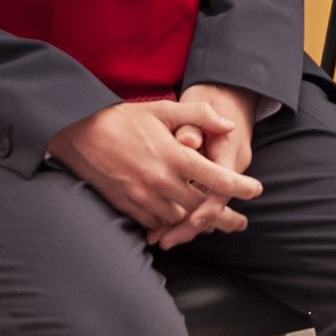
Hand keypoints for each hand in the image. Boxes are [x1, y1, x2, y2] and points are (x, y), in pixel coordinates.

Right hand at [47, 98, 262, 235]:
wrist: (80, 133)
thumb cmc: (123, 119)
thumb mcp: (163, 109)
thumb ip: (198, 115)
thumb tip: (228, 125)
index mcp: (173, 154)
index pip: (216, 177)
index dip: (240, 187)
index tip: (256, 190)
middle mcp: (161, 179)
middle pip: (202, 208)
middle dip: (224, 217)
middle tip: (239, 223)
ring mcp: (143, 196)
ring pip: (180, 220)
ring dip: (196, 222)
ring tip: (213, 226)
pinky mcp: (128, 206)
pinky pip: (156, 223)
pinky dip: (169, 224)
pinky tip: (178, 222)